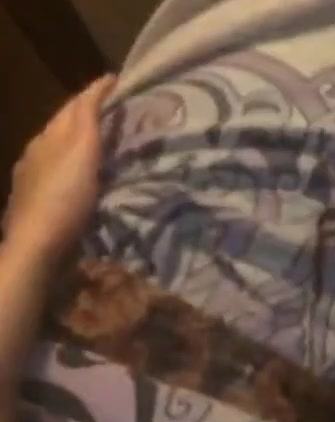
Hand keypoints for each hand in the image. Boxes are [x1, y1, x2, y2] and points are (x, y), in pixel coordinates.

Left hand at [2, 75, 115, 258]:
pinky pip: (60, 173)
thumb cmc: (64, 197)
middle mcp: (37, 152)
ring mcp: (35, 179)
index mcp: (48, 137)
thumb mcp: (81, 151)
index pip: (74, 105)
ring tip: (108, 142)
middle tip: (119, 111)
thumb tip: (99, 83)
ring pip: (61, 149)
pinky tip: (86, 177)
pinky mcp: (39, 202)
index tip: (119, 81)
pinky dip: (77, 166)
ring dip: (82, 142)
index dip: (96, 92)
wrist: (36, 247)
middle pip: (65, 126)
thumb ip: (88, 118)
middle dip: (89, 114)